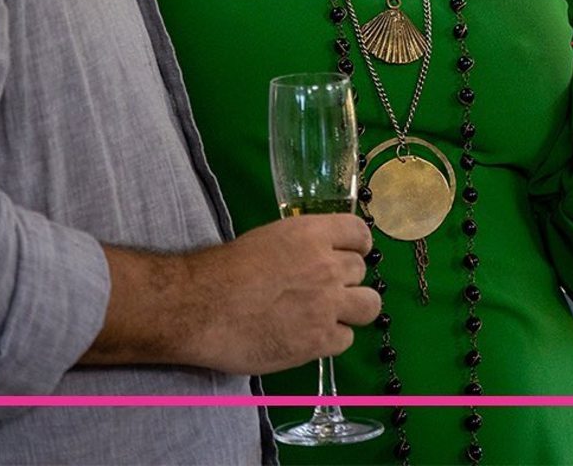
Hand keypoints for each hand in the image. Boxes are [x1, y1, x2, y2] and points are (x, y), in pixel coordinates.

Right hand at [88, 215, 379, 375]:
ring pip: (369, 305)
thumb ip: (302, 245)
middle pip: (361, 269)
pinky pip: (346, 339)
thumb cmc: (226, 268)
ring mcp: (327, 305)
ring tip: (331, 313)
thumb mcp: (270, 238)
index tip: (350, 252)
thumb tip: (316, 255)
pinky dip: (332, 337)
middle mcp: (327, 266)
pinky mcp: (319, 341)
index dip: (357, 244)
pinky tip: (311, 335)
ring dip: (352, 308)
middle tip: (324, 287)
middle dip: (346, 278)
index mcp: (312, 233)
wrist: (203, 306)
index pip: (359, 232)